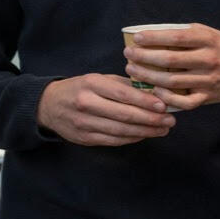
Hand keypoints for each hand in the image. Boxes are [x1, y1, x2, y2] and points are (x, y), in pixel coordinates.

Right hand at [37, 73, 173, 145]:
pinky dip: (132, 138)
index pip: (123, 94)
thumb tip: (153, 90)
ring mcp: (85, 123)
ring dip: (145, 132)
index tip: (164, 106)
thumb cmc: (79, 88)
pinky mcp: (85, 138)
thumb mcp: (98, 78)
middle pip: (125, 115)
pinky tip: (144, 135)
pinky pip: (114, 140)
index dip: (145, 102)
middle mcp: (87, 103)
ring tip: (163, 130)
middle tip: (170, 121)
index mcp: (91, 84)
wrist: (49, 105)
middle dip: (151, 119)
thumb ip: (123, 84)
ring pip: (121, 131)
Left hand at [124, 24, 219, 111]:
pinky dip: (167, 98)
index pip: (176, 38)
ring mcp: (208, 80)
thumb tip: (155, 33)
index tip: (137, 38)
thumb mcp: (210, 33)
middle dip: (144, 58)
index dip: (154, 38)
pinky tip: (155, 90)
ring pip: (172, 82)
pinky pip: (184, 102)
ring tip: (134, 70)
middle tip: (129, 55)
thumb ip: (186, 34)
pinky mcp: (208, 97)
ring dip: (148, 77)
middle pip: (169, 61)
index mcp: (207, 40)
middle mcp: (208, 60)